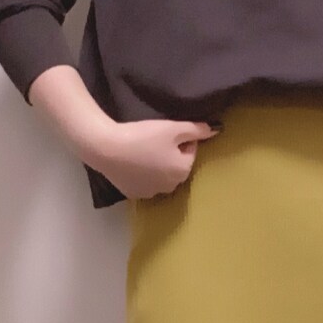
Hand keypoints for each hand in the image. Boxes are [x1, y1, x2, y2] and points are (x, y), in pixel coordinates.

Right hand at [90, 119, 221, 198]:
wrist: (106, 148)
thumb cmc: (143, 136)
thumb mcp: (173, 128)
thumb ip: (197, 129)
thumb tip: (216, 130)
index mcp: (183, 171)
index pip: (190, 151)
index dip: (179, 138)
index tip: (164, 132)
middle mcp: (171, 186)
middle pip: (176, 165)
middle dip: (169, 153)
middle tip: (153, 139)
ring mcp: (151, 193)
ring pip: (160, 174)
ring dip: (156, 164)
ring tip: (140, 150)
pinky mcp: (134, 194)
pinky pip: (144, 182)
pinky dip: (141, 173)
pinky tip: (131, 162)